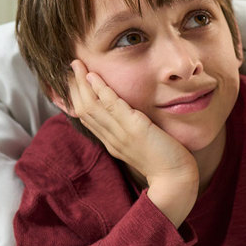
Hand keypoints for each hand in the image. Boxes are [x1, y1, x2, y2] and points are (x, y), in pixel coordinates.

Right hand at [67, 59, 198, 225]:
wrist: (176, 180)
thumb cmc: (165, 163)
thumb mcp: (142, 145)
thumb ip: (132, 132)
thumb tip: (131, 119)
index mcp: (112, 142)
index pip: (86, 118)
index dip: (76, 99)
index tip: (70, 83)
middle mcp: (111, 138)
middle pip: (84, 110)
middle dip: (75, 87)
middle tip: (70, 67)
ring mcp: (121, 135)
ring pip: (93, 107)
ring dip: (83, 84)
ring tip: (77, 65)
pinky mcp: (135, 130)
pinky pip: (113, 107)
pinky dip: (102, 91)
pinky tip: (95, 77)